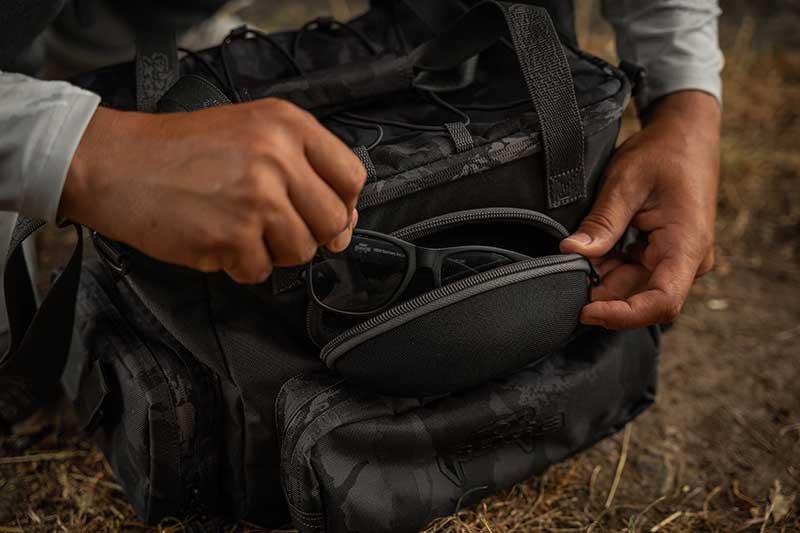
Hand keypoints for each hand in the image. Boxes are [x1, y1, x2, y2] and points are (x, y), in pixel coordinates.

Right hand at [60, 97, 365, 283]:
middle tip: (277, 228)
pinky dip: (239, 265)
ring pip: (301, 251)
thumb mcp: (250, 130)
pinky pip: (260, 271)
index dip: (343, 204)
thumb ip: (301, 164)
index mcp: (288, 125)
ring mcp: (257, 199)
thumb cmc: (179, 150)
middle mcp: (278, 158)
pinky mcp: (232, 237)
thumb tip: (343, 219)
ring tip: (238, 227)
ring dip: (272, 251)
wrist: (115, 163)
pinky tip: (216, 239)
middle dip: (310, 234)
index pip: (351, 176)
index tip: (327, 215)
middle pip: (334, 221)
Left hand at [560, 91, 720, 328]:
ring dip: (602, 278)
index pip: (661, 302)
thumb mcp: (626, 181)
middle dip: (601, 294)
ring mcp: (677, 259)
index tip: (585, 311)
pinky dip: (608, 267)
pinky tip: (590, 251)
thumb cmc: (663, 152)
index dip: (622, 315)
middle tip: (564, 275)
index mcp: (687, 245)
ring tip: (577, 254)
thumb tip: (572, 252)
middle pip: (641, 297)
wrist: (687, 133)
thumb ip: (603, 222)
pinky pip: (633, 272)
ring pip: (633, 286)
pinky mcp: (664, 254)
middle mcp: (688, 260)